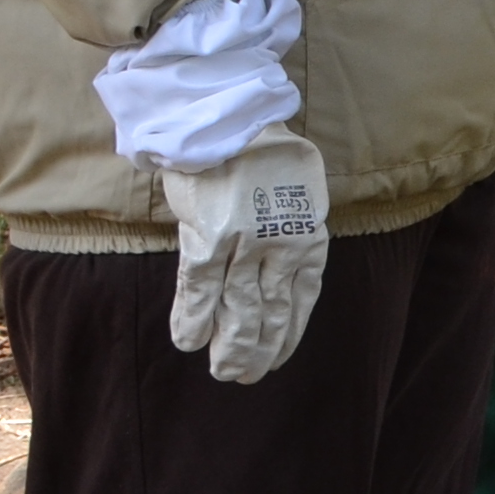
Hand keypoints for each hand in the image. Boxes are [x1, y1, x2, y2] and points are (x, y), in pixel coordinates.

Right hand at [160, 131, 331, 385]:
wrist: (228, 116)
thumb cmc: (262, 152)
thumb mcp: (296, 192)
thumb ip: (291, 230)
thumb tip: (285, 265)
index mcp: (307, 235)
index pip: (301, 299)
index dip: (288, 334)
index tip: (278, 358)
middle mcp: (281, 246)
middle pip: (270, 313)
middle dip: (259, 351)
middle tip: (246, 377)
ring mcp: (245, 243)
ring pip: (239, 310)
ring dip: (230, 346)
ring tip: (223, 372)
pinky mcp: (210, 236)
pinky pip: (200, 289)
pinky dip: (193, 318)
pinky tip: (188, 341)